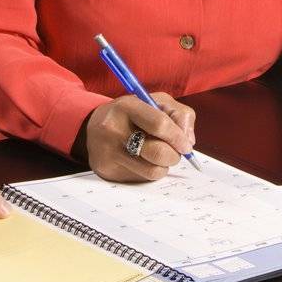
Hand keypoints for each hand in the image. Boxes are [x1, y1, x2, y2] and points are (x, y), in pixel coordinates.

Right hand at [80, 94, 196, 182]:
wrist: (92, 127)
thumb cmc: (131, 114)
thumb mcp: (154, 102)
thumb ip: (179, 115)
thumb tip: (188, 142)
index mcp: (126, 107)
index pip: (160, 124)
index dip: (178, 137)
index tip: (186, 145)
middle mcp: (114, 129)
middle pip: (158, 153)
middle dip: (174, 155)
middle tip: (175, 152)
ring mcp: (109, 152)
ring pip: (152, 171)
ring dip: (163, 166)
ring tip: (158, 156)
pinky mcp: (107, 171)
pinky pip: (141, 179)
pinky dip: (149, 172)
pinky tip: (143, 161)